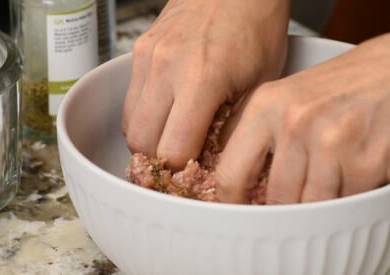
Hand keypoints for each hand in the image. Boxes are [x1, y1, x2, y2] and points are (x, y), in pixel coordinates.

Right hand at [122, 0, 289, 169]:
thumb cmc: (256, 27)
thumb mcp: (260, 84)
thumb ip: (232, 128)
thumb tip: (214, 166)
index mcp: (202, 79)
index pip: (173, 150)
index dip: (184, 170)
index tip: (197, 174)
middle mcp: (166, 68)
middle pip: (141, 144)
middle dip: (161, 160)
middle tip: (182, 163)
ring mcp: (147, 59)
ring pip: (130, 125)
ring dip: (149, 140)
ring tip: (173, 139)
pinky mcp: (138, 52)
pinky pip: (130, 101)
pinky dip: (144, 116)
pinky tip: (168, 114)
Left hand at [214, 32, 389, 203]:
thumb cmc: (354, 84)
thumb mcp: (292, 95)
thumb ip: (263, 136)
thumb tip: (238, 187)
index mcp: (266, 106)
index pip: (229, 175)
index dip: (234, 203)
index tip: (240, 215)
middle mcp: (293, 123)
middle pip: (275, 197)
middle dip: (287, 207)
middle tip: (300, 202)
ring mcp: (330, 144)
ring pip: (311, 206)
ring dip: (323, 204)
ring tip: (337, 177)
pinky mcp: (366, 164)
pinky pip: (347, 204)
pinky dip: (353, 198)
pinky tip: (362, 171)